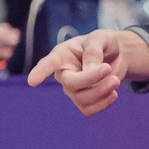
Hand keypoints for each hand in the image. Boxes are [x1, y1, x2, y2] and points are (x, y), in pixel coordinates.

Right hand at [25, 28, 148, 114]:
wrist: (115, 56)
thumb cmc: (103, 43)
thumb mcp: (100, 38)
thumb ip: (93, 51)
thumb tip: (90, 70)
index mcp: (62, 55)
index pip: (48, 64)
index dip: (40, 72)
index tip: (32, 81)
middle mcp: (63, 74)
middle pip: (71, 83)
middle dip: (91, 78)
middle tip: (108, 68)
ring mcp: (72, 90)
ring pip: (81, 99)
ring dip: (102, 91)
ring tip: (116, 80)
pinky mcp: (83, 101)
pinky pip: (88, 110)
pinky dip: (103, 104)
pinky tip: (113, 94)